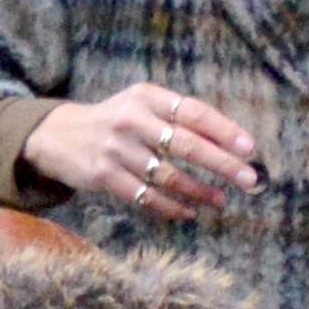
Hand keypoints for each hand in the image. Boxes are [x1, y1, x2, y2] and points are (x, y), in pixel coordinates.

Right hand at [20, 82, 259, 224]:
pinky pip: (145, 196)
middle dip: (222, 164)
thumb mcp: (142, 105)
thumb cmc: (117, 120)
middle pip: (185, 145)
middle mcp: (131, 120)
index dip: (224, 131)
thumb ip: (179, 118)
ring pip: (168, 176)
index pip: (193, 112)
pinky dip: (171, 207)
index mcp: (146, 97)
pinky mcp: (104, 175)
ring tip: (221, 200)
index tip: (249, 148)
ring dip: (200, 191)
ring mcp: (116, 149)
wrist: (59, 135)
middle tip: (249, 179)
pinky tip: (189, 212)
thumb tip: (231, 143)